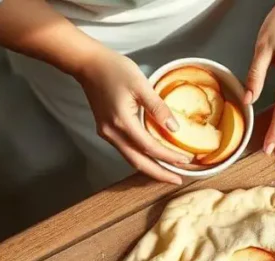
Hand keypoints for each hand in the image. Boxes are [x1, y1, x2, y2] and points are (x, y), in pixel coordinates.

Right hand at [73, 50, 189, 184]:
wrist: (88, 65)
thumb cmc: (114, 69)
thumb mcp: (141, 84)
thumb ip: (158, 107)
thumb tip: (175, 129)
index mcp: (122, 122)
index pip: (149, 147)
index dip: (168, 157)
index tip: (186, 161)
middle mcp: (112, 133)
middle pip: (138, 162)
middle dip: (158, 174)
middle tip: (177, 180)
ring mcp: (107, 133)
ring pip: (130, 158)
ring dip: (149, 168)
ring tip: (168, 172)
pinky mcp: (106, 130)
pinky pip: (125, 150)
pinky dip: (140, 157)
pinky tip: (151, 157)